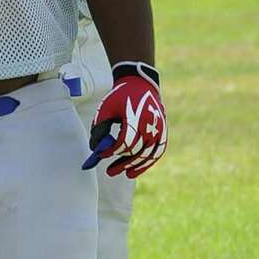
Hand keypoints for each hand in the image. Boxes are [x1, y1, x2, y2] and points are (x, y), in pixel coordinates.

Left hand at [84, 61, 166, 177]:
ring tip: (125, 174)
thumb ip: (100, 128)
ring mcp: (160, 129)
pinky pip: (158, 151)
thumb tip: (95, 149)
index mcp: (135, 117)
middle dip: (122, 163)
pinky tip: (136, 170)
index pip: (125, 141)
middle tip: (110, 172)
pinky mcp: (163, 132)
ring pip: (149, 154)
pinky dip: (148, 162)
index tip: (101, 155)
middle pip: (137, 151)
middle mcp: (151, 125)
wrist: (141, 85)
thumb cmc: (120, 97)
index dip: (112, 151)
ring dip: (136, 166)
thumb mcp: (106, 108)